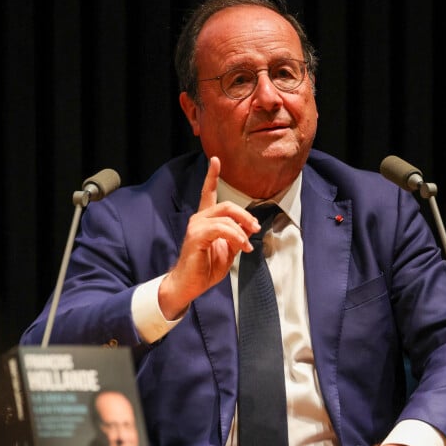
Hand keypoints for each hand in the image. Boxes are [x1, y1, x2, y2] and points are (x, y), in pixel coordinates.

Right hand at [158, 156, 259, 318]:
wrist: (189, 285)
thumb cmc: (205, 270)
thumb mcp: (228, 251)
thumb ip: (237, 237)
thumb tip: (249, 228)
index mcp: (205, 221)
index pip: (207, 193)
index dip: (211, 176)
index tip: (215, 160)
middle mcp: (198, 219)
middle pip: (226, 205)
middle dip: (245, 216)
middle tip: (256, 229)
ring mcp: (195, 226)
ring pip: (226, 217)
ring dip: (242, 231)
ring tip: (247, 247)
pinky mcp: (196, 236)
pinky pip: (221, 229)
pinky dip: (236, 236)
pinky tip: (241, 247)